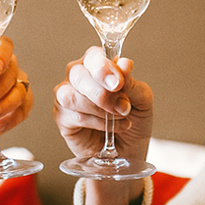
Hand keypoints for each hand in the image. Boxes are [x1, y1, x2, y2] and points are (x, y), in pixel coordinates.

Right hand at [54, 45, 153, 163]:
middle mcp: (78, 76)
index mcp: (97, 64)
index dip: (104, 68)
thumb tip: (124, 65)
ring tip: (120, 117)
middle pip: (78, 74)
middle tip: (123, 107)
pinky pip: (74, 116)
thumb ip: (132, 82)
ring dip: (99, 109)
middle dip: (103, 93)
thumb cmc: (134, 118)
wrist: (130, 148)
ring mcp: (66, 96)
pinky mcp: (62, 116)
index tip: (119, 84)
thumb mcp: (142, 99)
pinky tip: (109, 128)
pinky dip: (96, 123)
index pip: (93, 56)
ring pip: (71, 96)